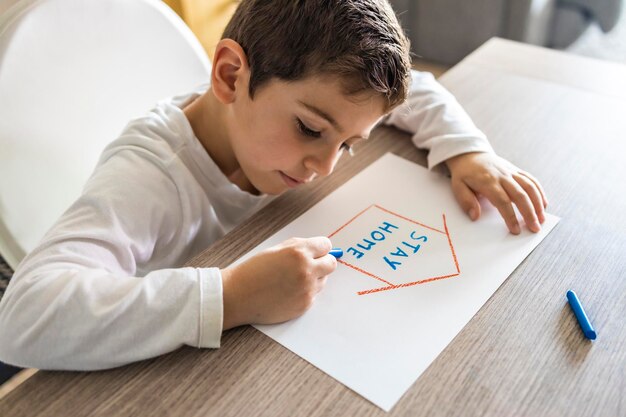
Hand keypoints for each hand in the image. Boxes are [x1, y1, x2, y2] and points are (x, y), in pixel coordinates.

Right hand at [220, 237, 336, 328]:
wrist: (238, 295)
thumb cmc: (254, 271)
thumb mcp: (276, 250)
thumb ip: (300, 247)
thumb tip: (322, 248)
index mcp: (299, 252)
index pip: (326, 245)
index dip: (320, 249)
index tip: (315, 252)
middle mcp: (306, 270)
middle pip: (331, 264)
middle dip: (323, 263)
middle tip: (308, 265)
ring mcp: (307, 289)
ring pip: (323, 280)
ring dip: (313, 278)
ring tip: (291, 280)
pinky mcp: (305, 305)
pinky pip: (313, 295)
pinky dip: (305, 292)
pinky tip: (287, 292)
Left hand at [445, 152, 547, 233]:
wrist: (470, 154)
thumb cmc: (464, 173)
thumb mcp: (457, 186)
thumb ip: (466, 201)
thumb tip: (475, 216)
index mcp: (488, 181)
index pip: (502, 201)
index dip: (510, 216)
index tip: (515, 229)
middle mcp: (502, 176)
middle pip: (520, 195)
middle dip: (529, 213)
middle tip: (534, 228)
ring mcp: (511, 172)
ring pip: (529, 187)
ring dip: (538, 203)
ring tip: (542, 219)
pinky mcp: (516, 170)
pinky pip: (531, 180)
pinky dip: (539, 192)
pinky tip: (543, 204)